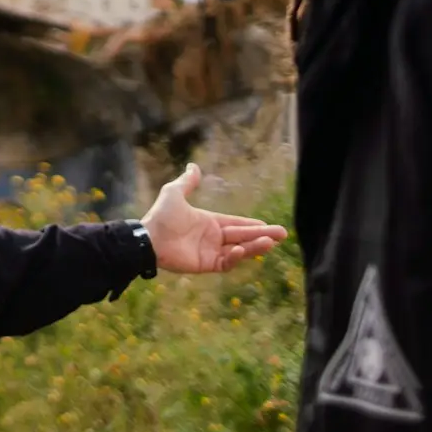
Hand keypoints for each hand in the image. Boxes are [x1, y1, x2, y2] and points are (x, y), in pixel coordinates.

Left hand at [140, 163, 289, 273]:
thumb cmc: (160, 216)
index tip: (268, 225)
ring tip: (270, 243)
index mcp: (209, 222)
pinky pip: (226, 262)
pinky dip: (235, 257)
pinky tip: (240, 249)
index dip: (252, 225)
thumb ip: (187, 182)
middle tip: (282, 234)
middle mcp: (212, 238)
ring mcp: (210, 252)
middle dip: (263, 236)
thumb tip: (193, 166)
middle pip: (243, 237)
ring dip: (254, 247)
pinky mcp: (206, 265)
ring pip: (239, 250)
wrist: (148, 238)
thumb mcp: (174, 193)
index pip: (236, 224)